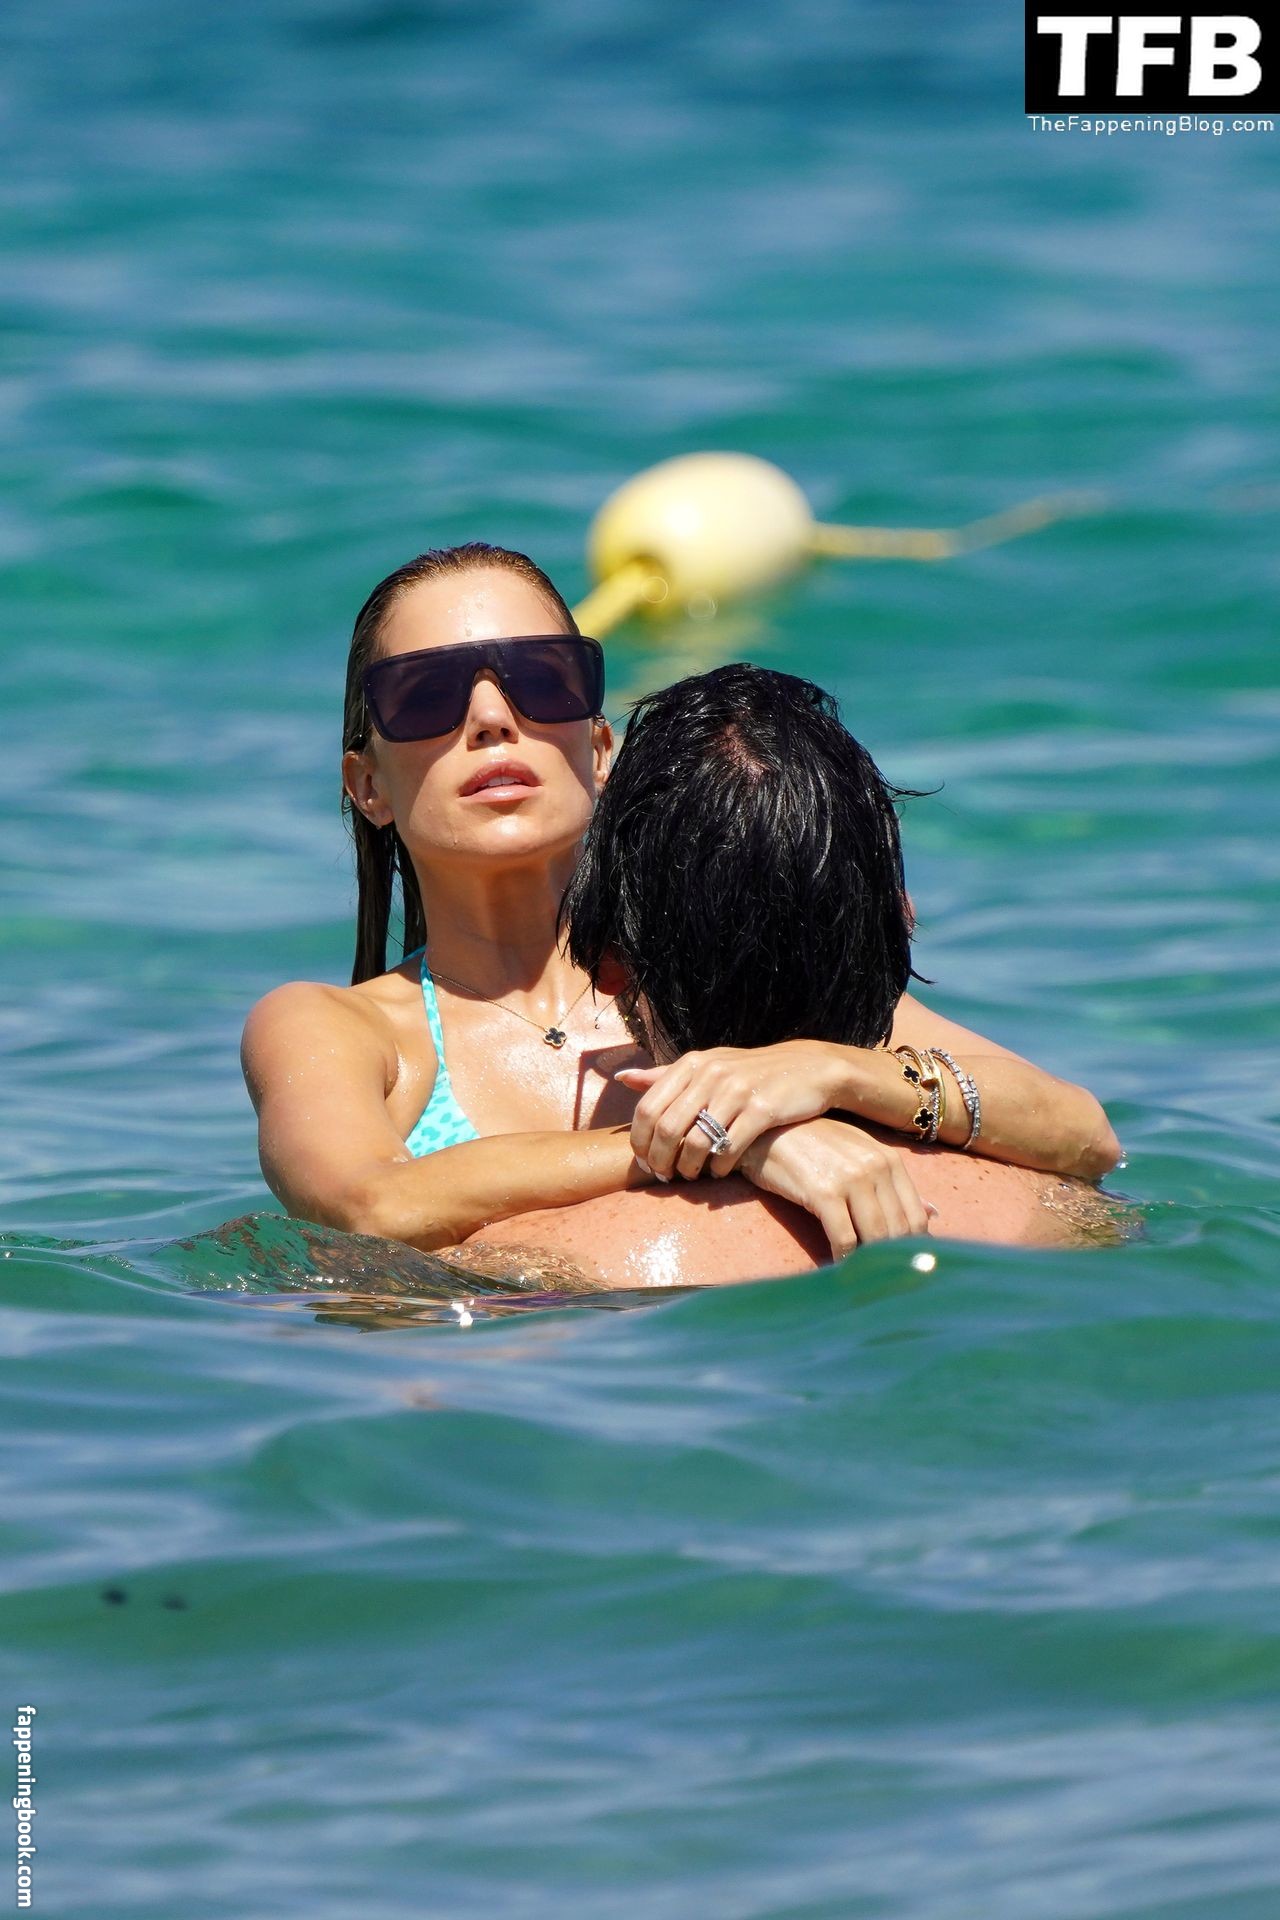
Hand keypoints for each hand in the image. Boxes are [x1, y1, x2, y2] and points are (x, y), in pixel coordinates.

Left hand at [614, 1042, 840, 1180]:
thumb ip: (665, 1075)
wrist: (807, 1069)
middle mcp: (710, 1074)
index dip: (640, 1141)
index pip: (647, 1108)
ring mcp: (737, 1092)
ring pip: (696, 1142)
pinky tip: (719, 1173)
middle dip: (660, 1160)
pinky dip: (719, 1167)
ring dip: (688, 1168)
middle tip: (663, 1177)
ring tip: (690, 1177)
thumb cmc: (749, 1072)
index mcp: (691, 1064)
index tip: (643, 1161)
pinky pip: (729, 1148)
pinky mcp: (762, 1110)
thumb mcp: (707, 1065)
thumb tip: (622, 1078)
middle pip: (667, 1129)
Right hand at [738, 1116, 933, 1260]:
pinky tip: (837, 1267)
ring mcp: (851, 1180)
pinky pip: (843, 1239)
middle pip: (898, 1231)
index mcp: (890, 1161)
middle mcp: (876, 1168)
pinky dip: (843, 1259)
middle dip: (892, 1261)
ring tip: (863, 1278)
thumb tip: (934, 1214)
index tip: (903, 1269)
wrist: (766, 1127)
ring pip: (875, 1238)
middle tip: (885, 1283)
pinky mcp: (824, 1193)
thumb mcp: (858, 1154)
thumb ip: (895, 1184)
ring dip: (870, 1264)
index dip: (913, 1248)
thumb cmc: (812, 1143)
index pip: (916, 1218)